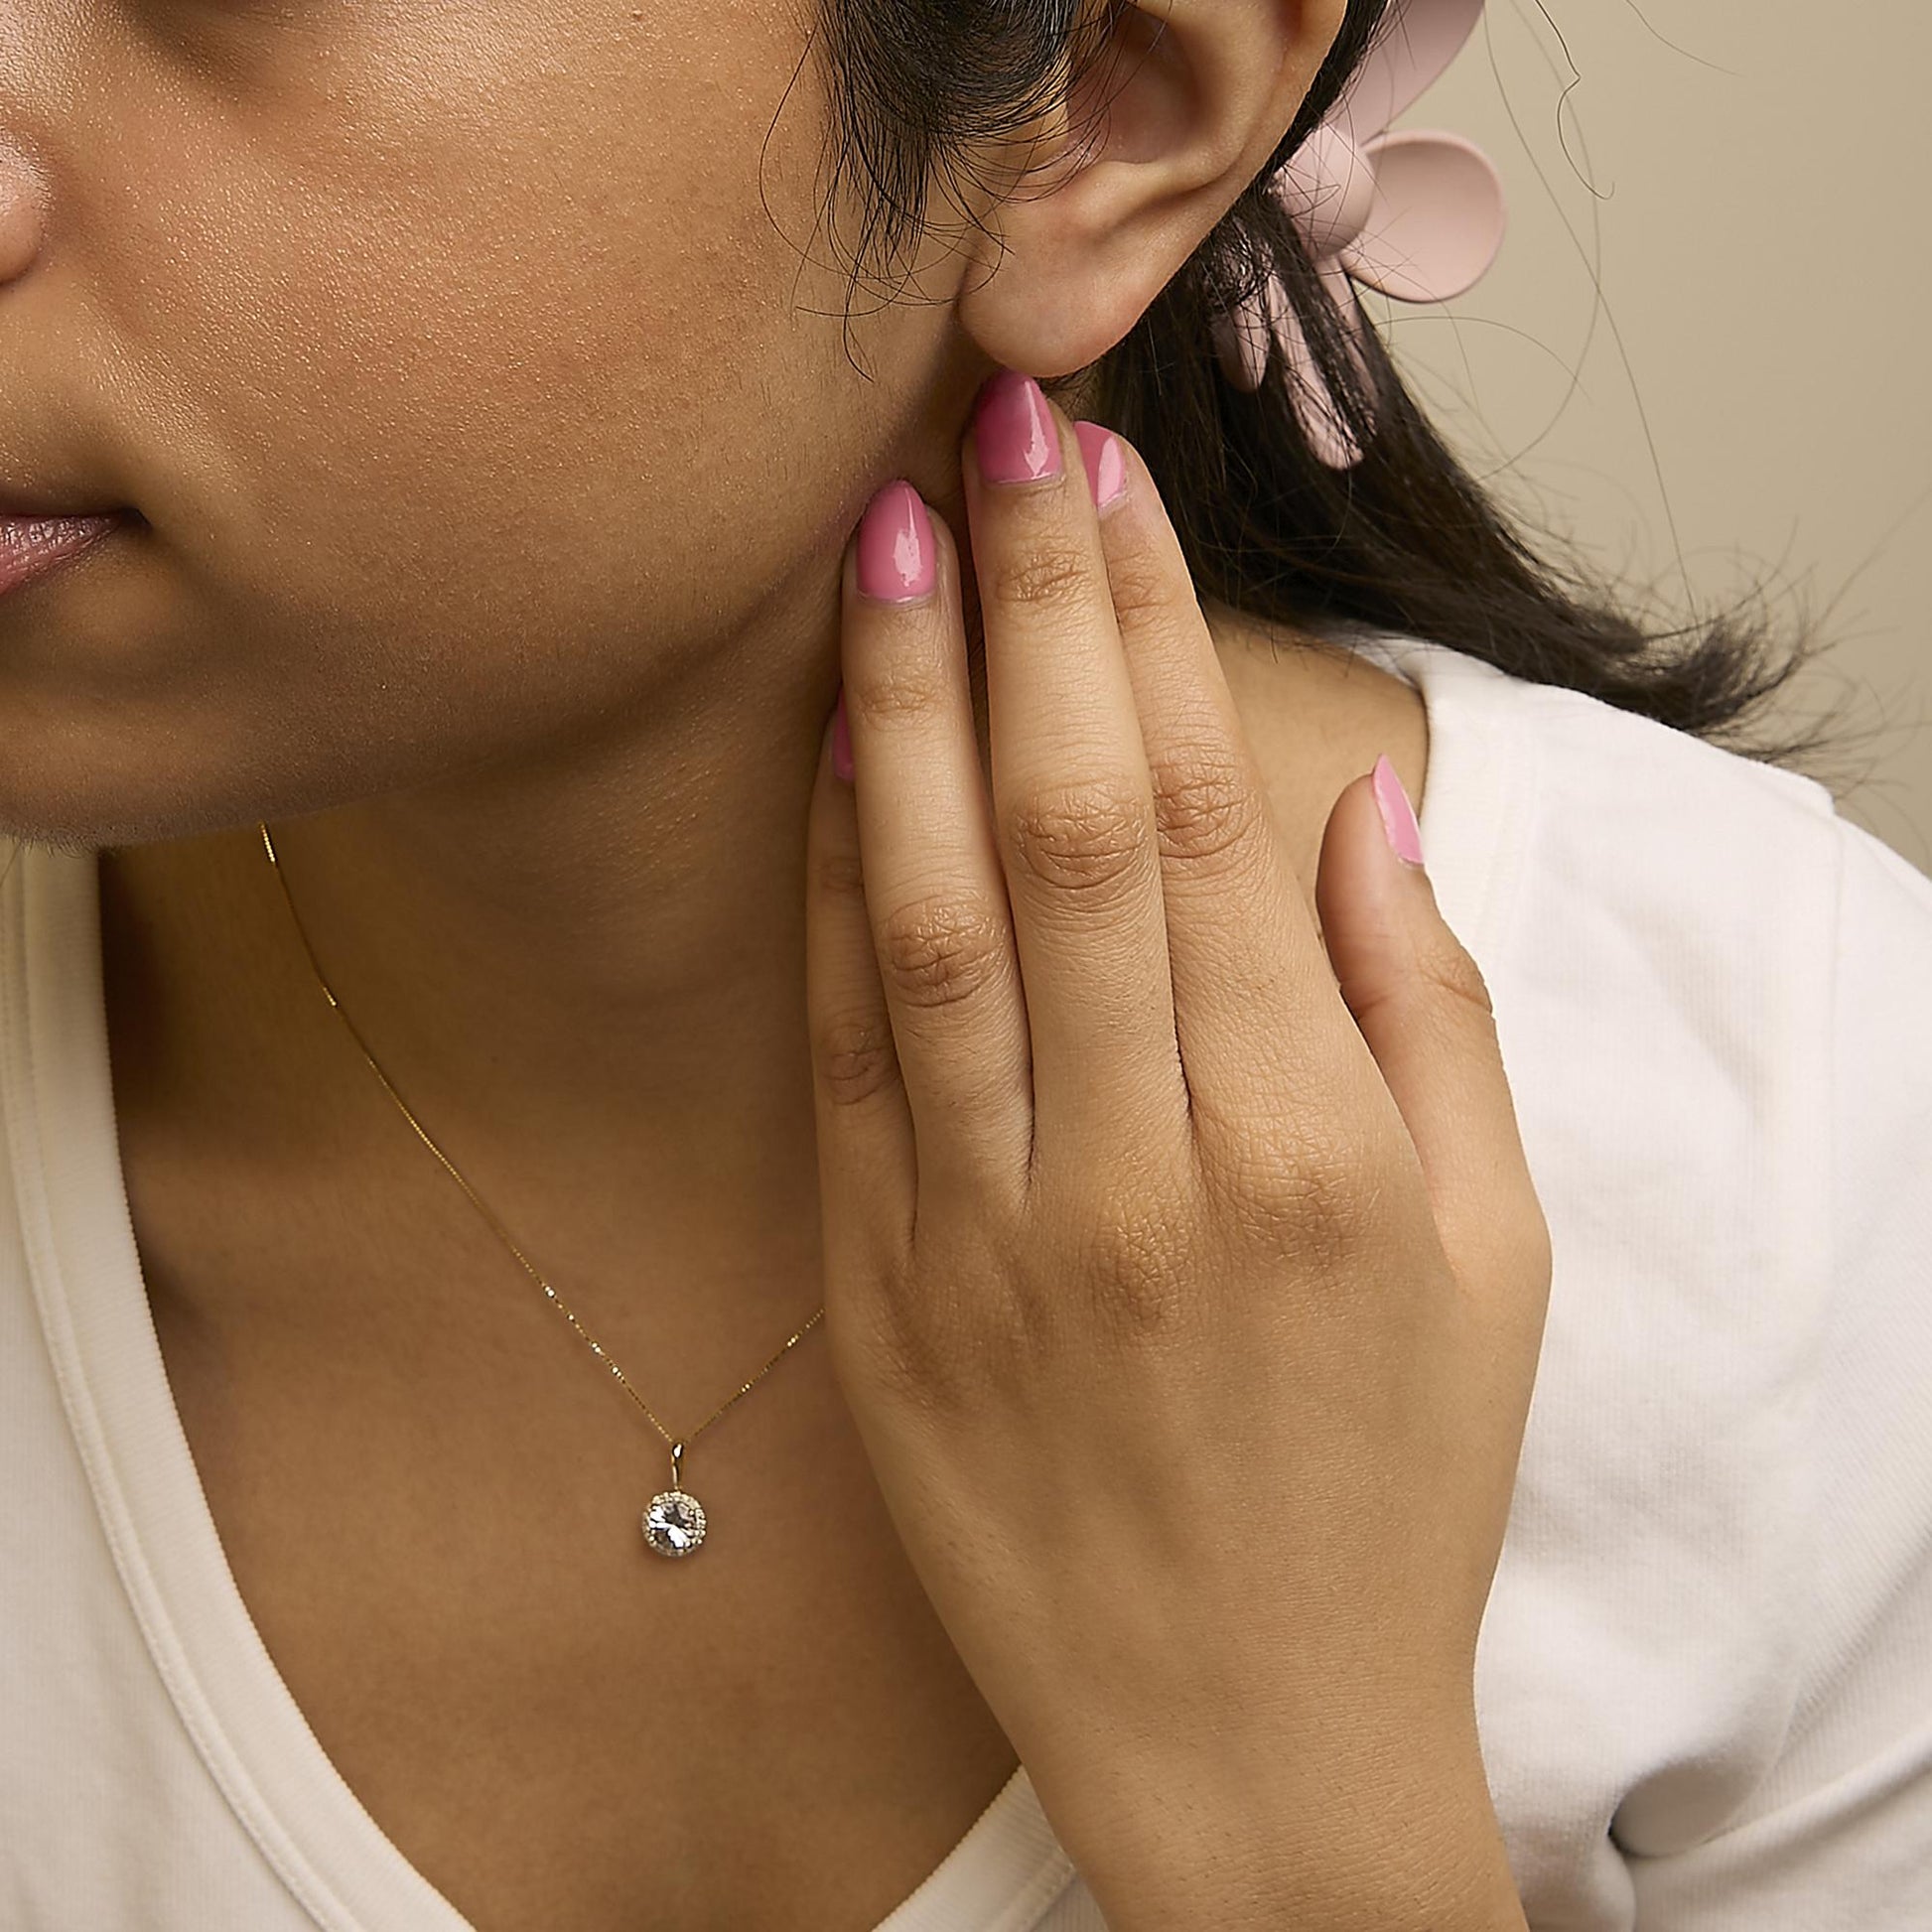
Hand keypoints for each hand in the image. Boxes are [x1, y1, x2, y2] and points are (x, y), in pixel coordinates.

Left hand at [802, 370, 1550, 1929]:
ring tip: (879, 548)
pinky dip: (830, 900)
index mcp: (1302, 1153)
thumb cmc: (1390, 1492)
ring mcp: (983, 1236)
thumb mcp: (1491, 1258)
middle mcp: (1132, 1175)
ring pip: (926, 923)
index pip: (1203, 828)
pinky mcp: (882, 1293)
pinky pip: (842, 1062)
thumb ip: (1424, 1017)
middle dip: (1025, 614)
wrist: (1244, 1741)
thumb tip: (1356, 812)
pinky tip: (830, 764)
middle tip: (984, 438)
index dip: (1146, 637)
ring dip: (904, 716)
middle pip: (1062, 833)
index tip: (1106, 491)